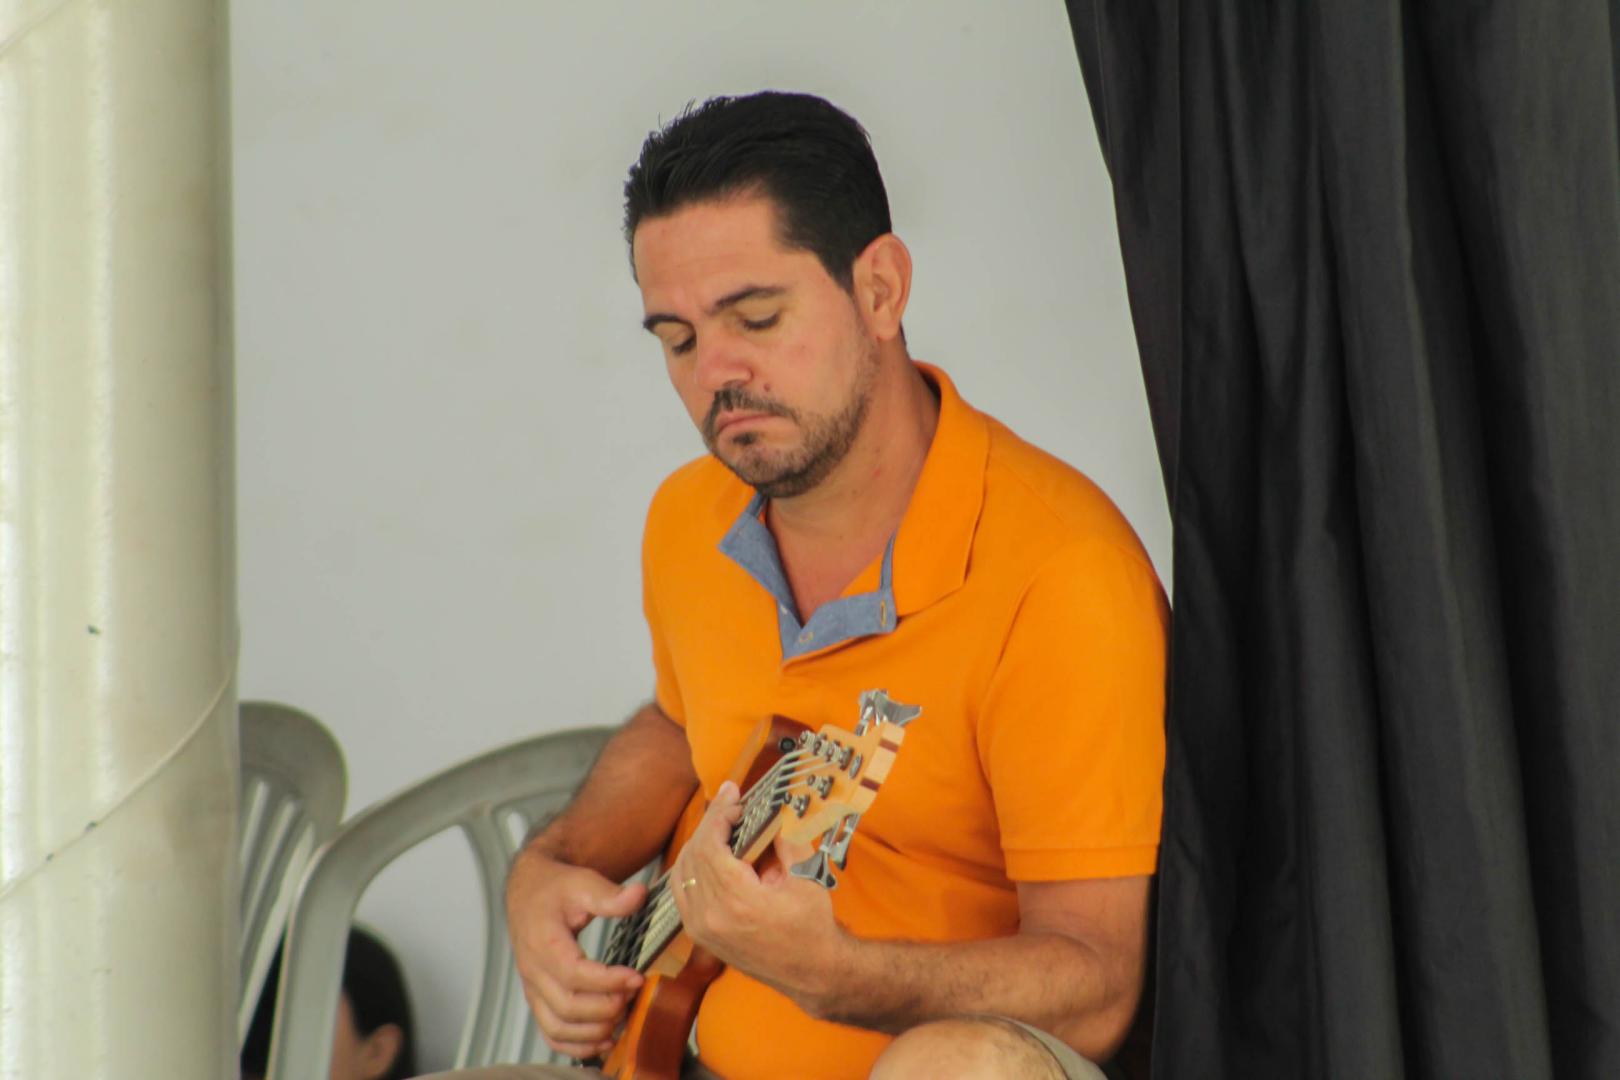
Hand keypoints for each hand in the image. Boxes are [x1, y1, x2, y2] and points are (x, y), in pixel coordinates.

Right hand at [505, 848, 646, 1058]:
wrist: (529, 891)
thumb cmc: (555, 888)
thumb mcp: (581, 882)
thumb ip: (609, 894)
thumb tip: (638, 895)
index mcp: (543, 942)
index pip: (573, 973)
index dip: (607, 982)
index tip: (636, 977)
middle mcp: (533, 970)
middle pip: (567, 1006)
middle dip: (605, 1008)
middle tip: (633, 994)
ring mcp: (533, 988)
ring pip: (558, 1027)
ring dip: (593, 1031)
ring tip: (622, 1016)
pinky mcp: (538, 998)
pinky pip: (551, 1033)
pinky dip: (576, 1045)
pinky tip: (603, 1040)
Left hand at [669, 781, 848, 1015]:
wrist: (812, 972)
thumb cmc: (813, 925)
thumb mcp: (805, 875)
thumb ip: (782, 838)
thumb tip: (767, 809)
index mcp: (737, 901)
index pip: (710, 844)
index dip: (719, 814)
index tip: (733, 794)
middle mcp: (710, 916)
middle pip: (693, 854)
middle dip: (710, 823)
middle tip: (729, 803)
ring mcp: (700, 929)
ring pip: (682, 872)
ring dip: (698, 843)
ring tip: (721, 824)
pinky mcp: (700, 936)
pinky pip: (682, 891)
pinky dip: (692, 867)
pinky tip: (710, 853)